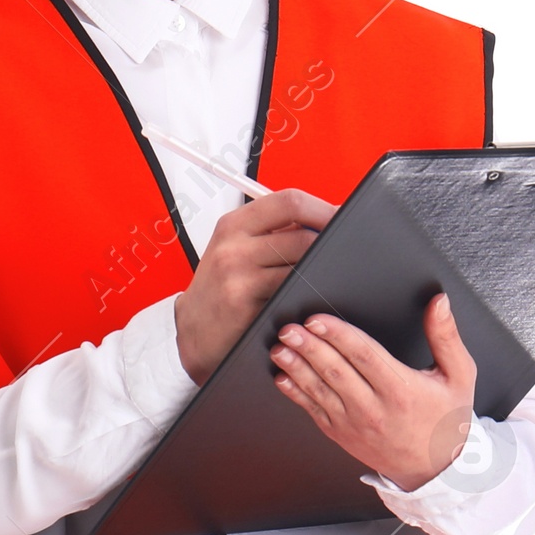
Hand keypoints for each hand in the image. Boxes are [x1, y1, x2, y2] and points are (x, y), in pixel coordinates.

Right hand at [173, 189, 336, 385]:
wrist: (192, 332)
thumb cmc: (219, 289)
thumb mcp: (236, 249)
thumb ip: (275, 232)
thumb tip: (327, 218)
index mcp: (234, 224)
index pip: (289, 202)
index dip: (323, 209)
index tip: (341, 218)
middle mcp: (233, 247)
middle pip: (302, 237)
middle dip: (329, 245)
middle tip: (342, 254)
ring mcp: (238, 277)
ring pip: (301, 268)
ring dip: (321, 274)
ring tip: (326, 279)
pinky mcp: (245, 307)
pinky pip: (291, 297)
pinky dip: (306, 298)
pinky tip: (308, 302)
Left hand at [269, 292, 476, 491]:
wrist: (434, 469)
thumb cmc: (445, 420)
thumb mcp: (458, 376)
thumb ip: (446, 336)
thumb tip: (438, 303)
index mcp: (401, 390)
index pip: (364, 355)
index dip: (338, 335)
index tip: (317, 320)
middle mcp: (374, 408)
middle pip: (336, 371)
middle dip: (309, 348)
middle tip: (289, 329)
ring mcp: (354, 423)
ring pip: (320, 390)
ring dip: (297, 368)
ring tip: (280, 348)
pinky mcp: (341, 434)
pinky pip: (314, 411)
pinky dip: (296, 393)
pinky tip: (283, 377)